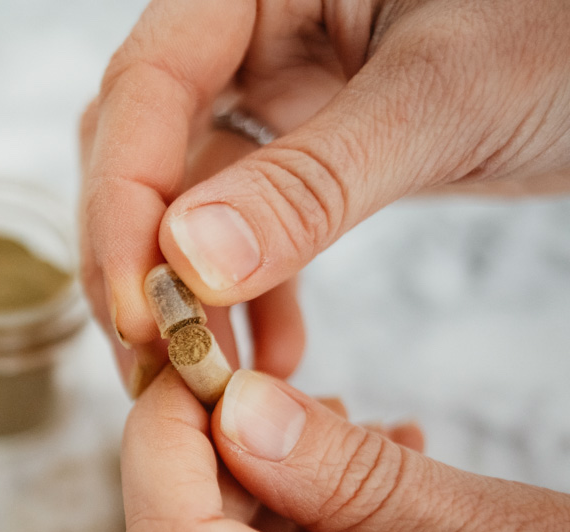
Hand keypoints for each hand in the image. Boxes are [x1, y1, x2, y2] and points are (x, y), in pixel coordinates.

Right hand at [80, 0, 569, 390]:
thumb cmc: (565, 28)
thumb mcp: (442, 98)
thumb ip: (314, 180)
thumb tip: (191, 265)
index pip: (145, 89)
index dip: (123, 206)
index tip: (141, 311)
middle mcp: (247, 31)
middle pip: (142, 150)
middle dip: (138, 263)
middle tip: (155, 360)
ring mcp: (273, 90)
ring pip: (186, 200)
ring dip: (188, 294)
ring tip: (206, 378)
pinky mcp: (305, 146)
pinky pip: (246, 226)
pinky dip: (250, 295)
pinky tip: (276, 353)